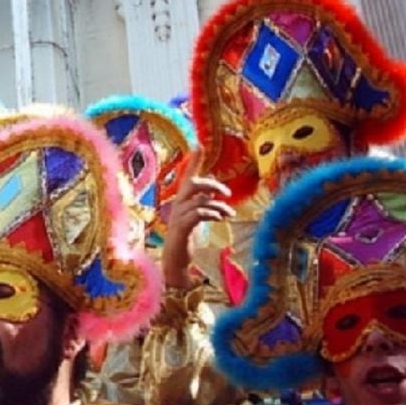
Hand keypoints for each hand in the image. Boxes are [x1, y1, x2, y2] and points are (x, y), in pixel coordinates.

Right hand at [161, 150, 234, 289]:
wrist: (175, 260)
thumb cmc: (186, 237)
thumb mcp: (196, 216)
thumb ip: (204, 201)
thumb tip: (214, 188)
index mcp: (182, 200)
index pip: (188, 176)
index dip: (194, 161)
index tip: (199, 144)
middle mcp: (178, 204)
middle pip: (192, 183)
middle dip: (211, 184)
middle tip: (226, 192)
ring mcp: (178, 216)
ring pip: (200, 200)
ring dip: (219, 205)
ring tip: (229, 213)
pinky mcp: (181, 227)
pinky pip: (198, 214)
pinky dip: (212, 213)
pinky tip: (220, 218)